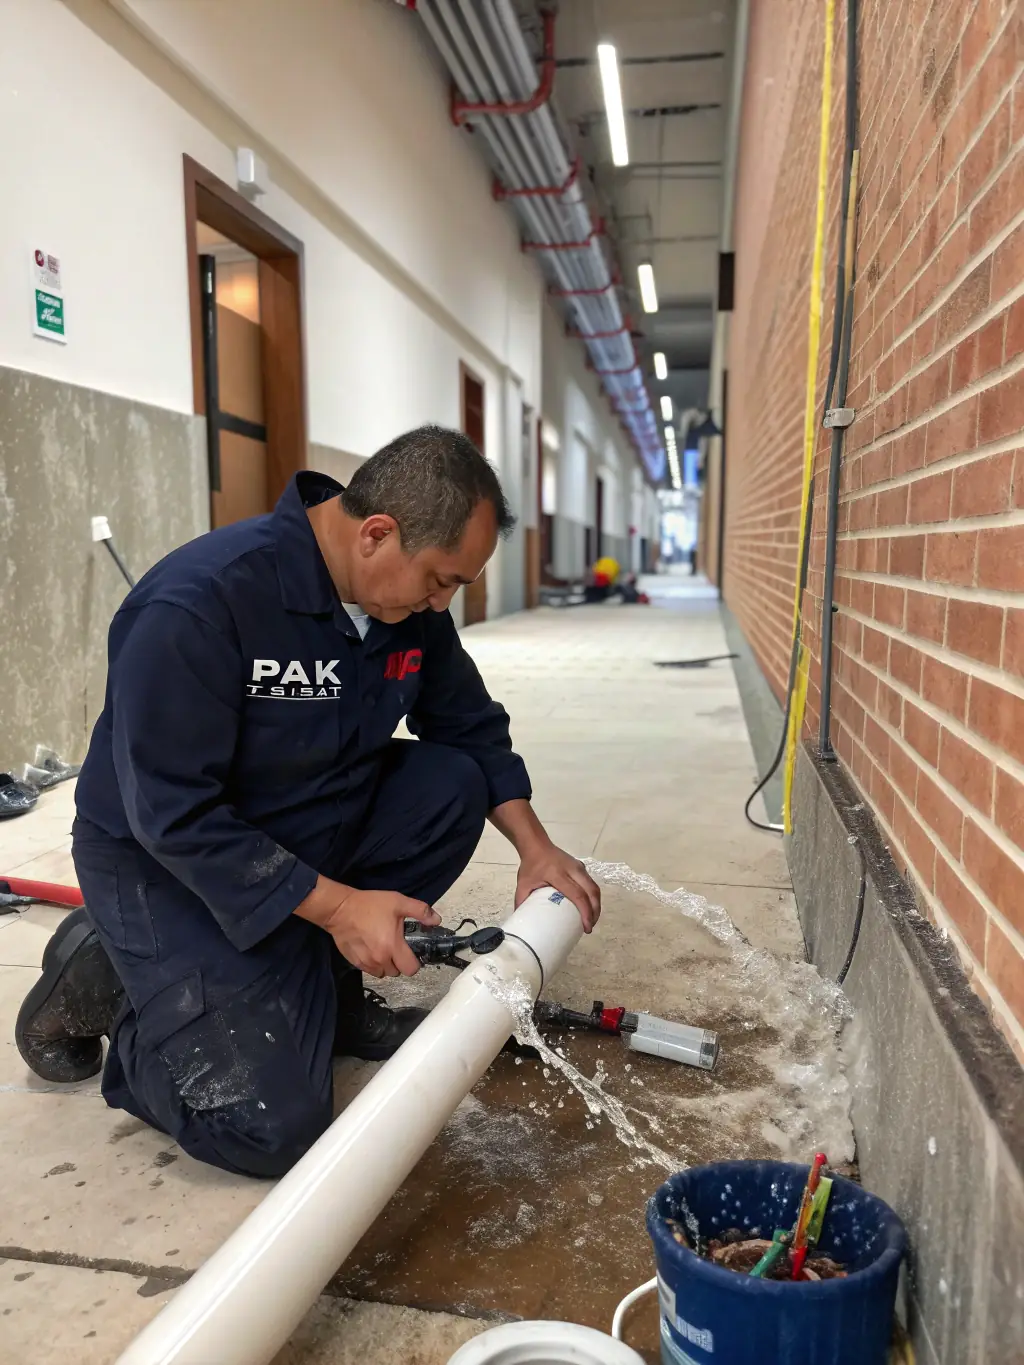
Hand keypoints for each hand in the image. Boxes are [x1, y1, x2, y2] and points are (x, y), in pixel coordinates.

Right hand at [295, 876, 440, 976]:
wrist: (340, 909)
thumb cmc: (369, 905)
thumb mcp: (398, 902)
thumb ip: (420, 911)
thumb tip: (436, 920)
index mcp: (392, 946)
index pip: (411, 969)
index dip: (415, 962)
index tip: (412, 952)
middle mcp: (380, 959)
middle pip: (397, 973)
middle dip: (400, 962)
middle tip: (397, 947)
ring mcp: (366, 963)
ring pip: (383, 973)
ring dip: (386, 965)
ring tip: (384, 948)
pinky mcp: (355, 962)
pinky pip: (370, 970)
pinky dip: (374, 964)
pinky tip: (372, 949)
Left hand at [515, 838, 600, 932]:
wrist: (536, 845)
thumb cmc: (530, 866)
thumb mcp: (523, 885)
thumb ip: (522, 903)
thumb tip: (522, 922)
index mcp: (558, 874)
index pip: (577, 894)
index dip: (585, 912)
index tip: (587, 927)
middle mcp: (572, 870)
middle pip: (591, 891)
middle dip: (595, 911)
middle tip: (590, 927)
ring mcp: (579, 867)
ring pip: (594, 887)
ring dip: (596, 905)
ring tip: (591, 920)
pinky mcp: (581, 867)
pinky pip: (591, 883)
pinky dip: (593, 897)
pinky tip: (589, 907)